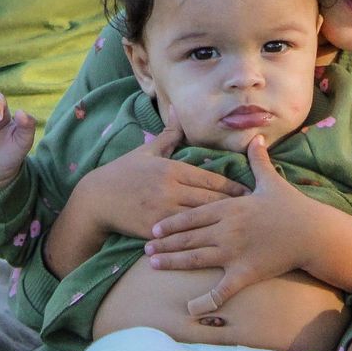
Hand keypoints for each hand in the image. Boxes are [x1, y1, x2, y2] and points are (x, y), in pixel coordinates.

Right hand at [72, 121, 246, 239]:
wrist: (96, 199)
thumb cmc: (124, 172)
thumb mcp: (147, 151)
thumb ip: (169, 133)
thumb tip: (177, 107)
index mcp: (171, 168)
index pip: (210, 179)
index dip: (233, 187)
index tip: (250, 193)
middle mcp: (169, 188)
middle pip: (210, 200)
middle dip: (233, 207)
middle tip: (255, 213)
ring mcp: (162, 210)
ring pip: (200, 218)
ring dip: (221, 224)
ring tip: (241, 230)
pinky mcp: (154, 228)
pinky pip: (182, 234)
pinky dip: (199, 237)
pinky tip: (215, 243)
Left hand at [135, 135, 311, 314]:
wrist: (311, 232)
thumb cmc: (291, 206)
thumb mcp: (270, 180)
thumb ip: (257, 160)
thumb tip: (256, 137)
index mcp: (229, 207)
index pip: (192, 214)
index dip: (172, 222)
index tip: (154, 227)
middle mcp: (227, 229)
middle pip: (189, 236)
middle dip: (165, 242)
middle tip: (145, 247)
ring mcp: (234, 251)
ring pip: (196, 258)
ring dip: (173, 262)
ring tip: (153, 264)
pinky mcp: (245, 272)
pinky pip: (222, 289)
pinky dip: (205, 300)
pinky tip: (189, 309)